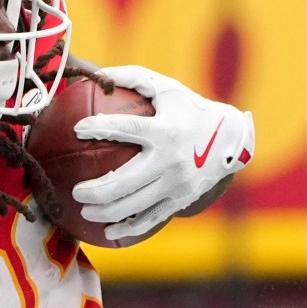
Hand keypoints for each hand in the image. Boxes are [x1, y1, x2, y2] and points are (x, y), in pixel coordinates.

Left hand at [68, 66, 254, 245]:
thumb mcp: (167, 88)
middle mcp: (169, 161)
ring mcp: (176, 184)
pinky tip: (108, 233)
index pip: (125, 129)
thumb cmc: (190, 110)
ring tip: (84, 210)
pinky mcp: (181, 200)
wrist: (231, 140)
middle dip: (94, 190)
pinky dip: (128, 229)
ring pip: (133, 206)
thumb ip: (133, 78)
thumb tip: (98, 74)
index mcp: (164, 131)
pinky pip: (150, 219)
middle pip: (123, 182)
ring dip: (104, 212)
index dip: (99, 128)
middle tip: (75, 192)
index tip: (77, 129)